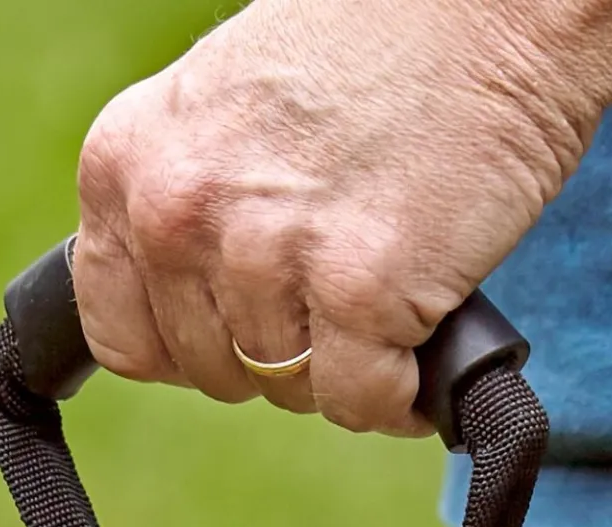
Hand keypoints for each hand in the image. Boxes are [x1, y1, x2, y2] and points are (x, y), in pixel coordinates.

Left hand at [72, 0, 611, 433]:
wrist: (489, 9)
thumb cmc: (376, 52)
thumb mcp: (232, 114)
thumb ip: (194, 205)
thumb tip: (194, 321)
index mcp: (127, 162)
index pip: (122, 333)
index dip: (194, 346)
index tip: (247, 326)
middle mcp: (177, 210)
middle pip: (213, 372)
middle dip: (281, 352)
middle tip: (340, 289)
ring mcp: (265, 253)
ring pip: (291, 391)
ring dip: (350, 367)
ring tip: (390, 293)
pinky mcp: (358, 291)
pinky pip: (363, 403)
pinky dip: (402, 394)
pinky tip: (425, 335)